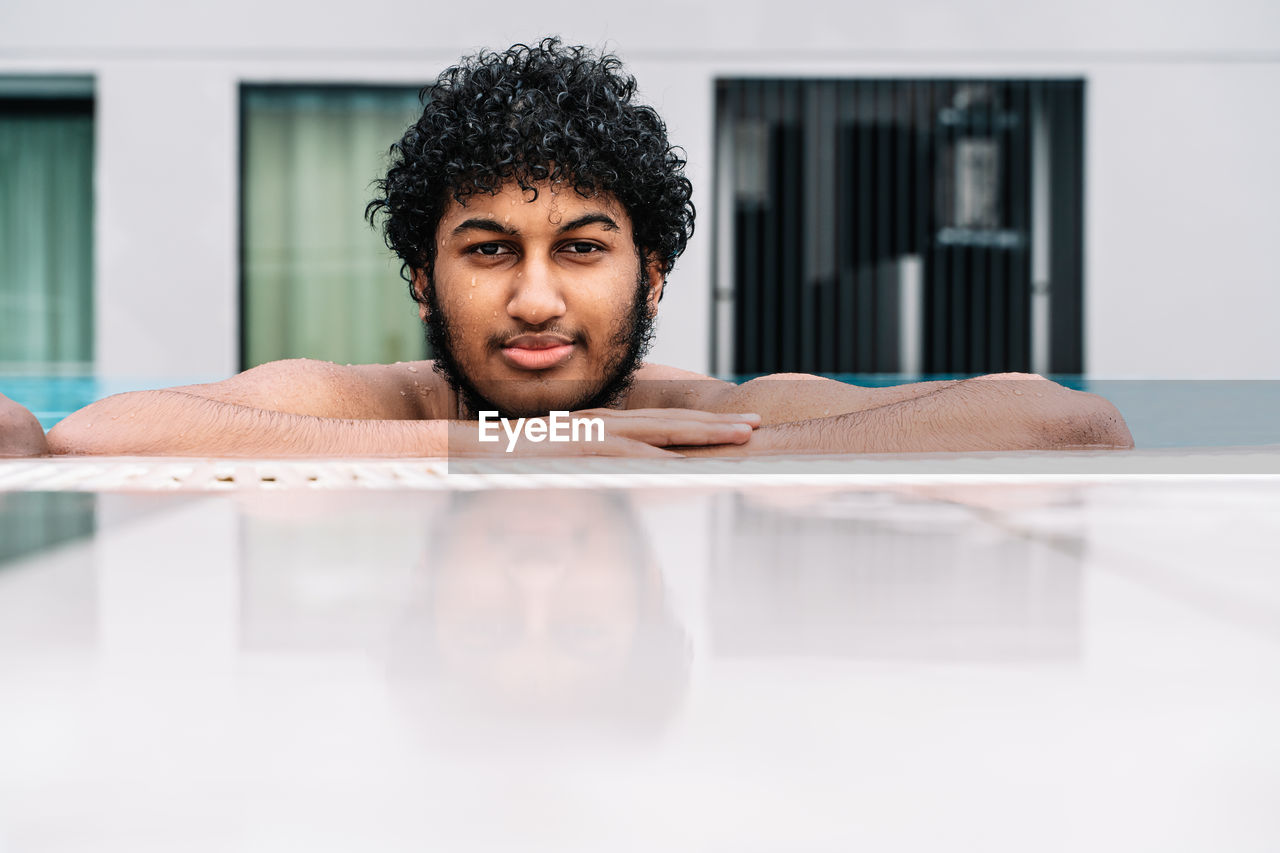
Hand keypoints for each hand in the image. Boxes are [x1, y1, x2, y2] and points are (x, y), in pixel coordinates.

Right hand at [455, 408, 760, 456]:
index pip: (650, 426)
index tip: (727, 431)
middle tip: (755, 427)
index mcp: (589, 430)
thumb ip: (570, 480)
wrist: (440, 448)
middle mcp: (591, 426)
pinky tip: (687, 459)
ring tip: (742, 437)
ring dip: (700, 435)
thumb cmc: (483, 465)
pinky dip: (655, 454)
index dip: (692, 427)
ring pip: (654, 431)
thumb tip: (591, 507)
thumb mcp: (540, 473)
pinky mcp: (567, 448)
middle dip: (712, 426)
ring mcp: (581, 435)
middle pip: (663, 422)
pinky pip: (619, 450)